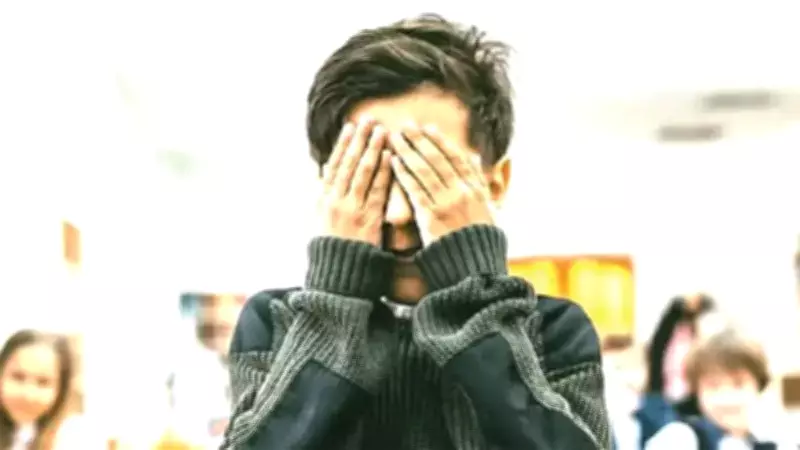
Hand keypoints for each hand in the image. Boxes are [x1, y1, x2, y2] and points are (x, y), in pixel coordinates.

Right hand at [320, 117, 391, 245]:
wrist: (339, 273)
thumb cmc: (333, 247)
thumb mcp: (320, 219)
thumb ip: (323, 194)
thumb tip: (322, 170)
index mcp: (322, 199)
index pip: (333, 165)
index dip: (342, 144)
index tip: (350, 126)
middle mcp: (335, 200)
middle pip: (348, 163)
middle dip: (359, 139)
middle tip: (368, 119)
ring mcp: (351, 208)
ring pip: (361, 172)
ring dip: (372, 148)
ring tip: (381, 130)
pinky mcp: (368, 218)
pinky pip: (376, 190)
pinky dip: (383, 171)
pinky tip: (390, 155)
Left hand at [388, 124, 493, 244]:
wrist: (474, 267)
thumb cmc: (479, 240)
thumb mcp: (489, 208)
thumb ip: (481, 181)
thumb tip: (476, 157)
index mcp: (476, 189)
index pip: (456, 158)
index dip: (441, 141)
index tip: (428, 128)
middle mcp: (462, 192)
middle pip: (438, 159)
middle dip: (421, 139)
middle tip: (406, 124)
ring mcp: (446, 203)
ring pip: (424, 170)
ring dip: (409, 150)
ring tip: (395, 137)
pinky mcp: (431, 216)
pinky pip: (415, 189)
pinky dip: (403, 172)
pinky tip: (393, 160)